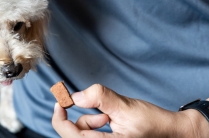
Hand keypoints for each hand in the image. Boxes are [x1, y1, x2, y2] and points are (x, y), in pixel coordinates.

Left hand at [52, 84, 208, 137]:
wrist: (170, 131)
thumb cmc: (152, 123)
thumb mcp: (126, 107)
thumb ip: (100, 98)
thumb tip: (76, 96)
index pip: (70, 135)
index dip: (59, 118)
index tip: (60, 100)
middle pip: (73, 133)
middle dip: (81, 118)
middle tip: (100, 110)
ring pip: (81, 132)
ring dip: (90, 119)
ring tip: (109, 117)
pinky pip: (89, 132)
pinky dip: (95, 122)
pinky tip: (108, 119)